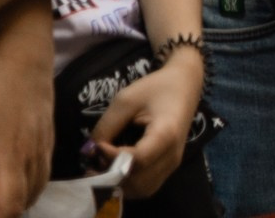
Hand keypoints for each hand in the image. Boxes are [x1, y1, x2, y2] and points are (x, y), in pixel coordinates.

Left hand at [0, 2, 51, 214]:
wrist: (24, 42)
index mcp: (11, 150)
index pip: (12, 200)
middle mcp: (34, 148)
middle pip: (30, 195)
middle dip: (11, 211)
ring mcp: (45, 136)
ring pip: (41, 180)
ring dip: (23, 196)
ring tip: (0, 199)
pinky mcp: (50, 125)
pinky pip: (46, 163)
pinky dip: (33, 179)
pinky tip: (18, 173)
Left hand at [91, 51, 201, 196]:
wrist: (184, 84)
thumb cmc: (156, 87)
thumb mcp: (126, 99)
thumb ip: (106, 126)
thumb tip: (90, 152)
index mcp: (166, 133)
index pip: (137, 160)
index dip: (112, 157)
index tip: (99, 145)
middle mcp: (172, 154)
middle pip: (137, 181)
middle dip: (111, 176)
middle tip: (96, 160)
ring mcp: (172, 164)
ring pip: (141, 189)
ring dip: (118, 183)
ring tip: (103, 166)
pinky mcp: (168, 167)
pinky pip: (146, 186)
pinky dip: (127, 183)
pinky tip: (116, 168)